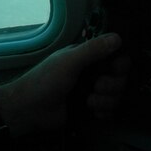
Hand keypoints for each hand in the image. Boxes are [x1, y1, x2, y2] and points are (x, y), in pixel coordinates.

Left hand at [0, 33, 129, 133]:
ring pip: (116, 96)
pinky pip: (110, 111)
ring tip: (89, 102)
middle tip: (96, 88)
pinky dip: (104, 113)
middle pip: (120, 79)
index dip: (120, 65)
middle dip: (111, 86)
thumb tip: (118, 38)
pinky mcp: (91, 109)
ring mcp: (92, 92)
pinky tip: (93, 113)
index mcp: (87, 57)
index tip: (115, 70)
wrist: (30, 110)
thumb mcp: (69, 62)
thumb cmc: (46, 80)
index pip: (116, 57)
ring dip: (106, 101)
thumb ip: (92, 50)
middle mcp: (92, 72)